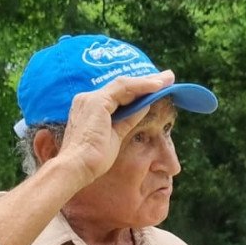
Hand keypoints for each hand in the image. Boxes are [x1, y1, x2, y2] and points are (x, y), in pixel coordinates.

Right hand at [56, 71, 174, 186]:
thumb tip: (144, 107)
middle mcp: (88, 99)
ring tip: (167, 79)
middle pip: (122, 86)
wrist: (77, 167)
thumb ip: (127, 120)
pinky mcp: (97, 102)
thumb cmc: (93, 160)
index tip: (157, 88)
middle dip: (146, 81)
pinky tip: (157, 85)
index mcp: (90, 108)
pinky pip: (124, 88)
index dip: (139, 91)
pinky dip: (142, 86)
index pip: (118, 94)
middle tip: (167, 77)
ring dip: (148, 81)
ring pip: (124, 84)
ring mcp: (91, 99)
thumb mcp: (116, 136)